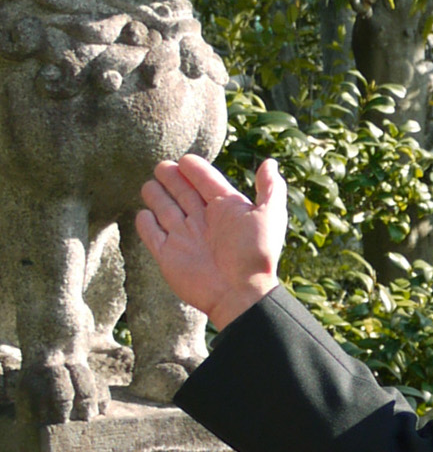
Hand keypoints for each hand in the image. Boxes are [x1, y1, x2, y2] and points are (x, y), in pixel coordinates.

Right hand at [135, 154, 286, 329]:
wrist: (240, 292)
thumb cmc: (256, 253)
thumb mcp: (270, 215)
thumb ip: (270, 188)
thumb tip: (269, 162)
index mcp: (226, 209)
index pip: (207, 182)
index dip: (196, 170)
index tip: (185, 159)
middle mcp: (204, 221)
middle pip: (183, 193)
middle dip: (172, 179)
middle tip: (162, 166)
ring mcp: (185, 237)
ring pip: (166, 210)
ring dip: (157, 196)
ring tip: (149, 184)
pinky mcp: (168, 255)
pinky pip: (152, 235)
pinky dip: (146, 224)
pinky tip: (143, 213)